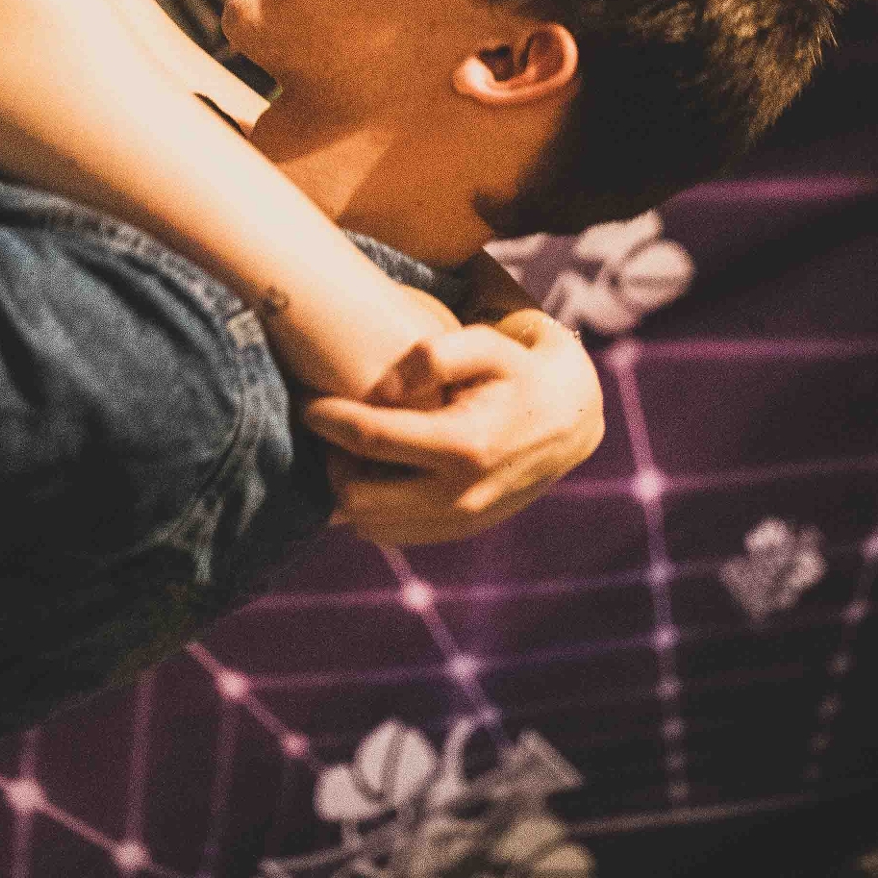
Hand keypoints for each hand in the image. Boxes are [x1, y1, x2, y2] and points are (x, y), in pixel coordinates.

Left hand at [302, 310, 603, 546]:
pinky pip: (392, 534)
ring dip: (347, 488)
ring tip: (348, 448)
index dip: (326, 417)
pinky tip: (373, 470)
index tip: (307, 400)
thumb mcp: (490, 343)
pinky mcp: (459, 533)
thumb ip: (438, 353)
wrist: (570, 419)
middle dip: (330, 460)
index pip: (369, 439)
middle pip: (357, 496)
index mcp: (465, 445)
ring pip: (369, 524)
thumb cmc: (520, 369)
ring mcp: (460, 522)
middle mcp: (460, 495)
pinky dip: (370, 507)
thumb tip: (387, 386)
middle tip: (327, 427)